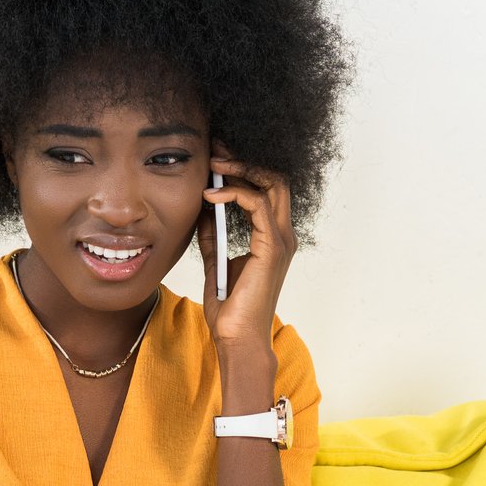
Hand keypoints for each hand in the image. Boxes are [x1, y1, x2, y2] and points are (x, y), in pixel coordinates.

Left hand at [195, 141, 295, 349]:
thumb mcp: (215, 260)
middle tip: (215, 149)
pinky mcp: (271, 247)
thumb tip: (203, 209)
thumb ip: (214, 234)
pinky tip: (210, 197)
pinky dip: (234, 194)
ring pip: (271, 184)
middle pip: (274, 179)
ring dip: (240, 169)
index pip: (266, 188)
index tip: (217, 157)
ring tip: (212, 166)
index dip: (244, 168)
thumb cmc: (230, 308)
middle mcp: (282, 235)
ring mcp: (280, 240)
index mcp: (272, 238)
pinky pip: (257, 205)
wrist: (236, 337)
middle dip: (244, 159)